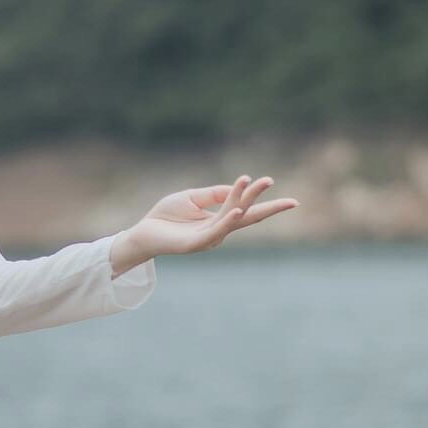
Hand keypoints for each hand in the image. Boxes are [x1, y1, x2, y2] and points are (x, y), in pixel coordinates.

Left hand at [122, 174, 298, 258]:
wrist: (143, 232)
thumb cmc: (166, 215)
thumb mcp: (193, 197)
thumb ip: (215, 193)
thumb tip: (238, 187)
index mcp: (218, 220)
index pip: (247, 209)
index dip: (263, 200)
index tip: (284, 192)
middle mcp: (218, 231)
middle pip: (246, 214)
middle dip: (263, 202)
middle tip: (278, 187)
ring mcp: (207, 239)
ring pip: (231, 218)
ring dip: (245, 200)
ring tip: (257, 184)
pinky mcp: (195, 244)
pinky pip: (214, 232)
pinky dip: (227, 221)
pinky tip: (237, 211)